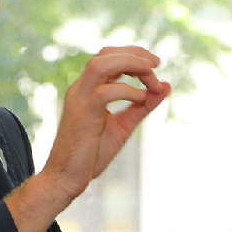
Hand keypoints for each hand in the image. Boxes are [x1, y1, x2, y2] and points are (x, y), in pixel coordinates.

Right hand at [43, 46, 169, 204]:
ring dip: (130, 64)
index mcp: (87, 90)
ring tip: (152, 76)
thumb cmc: (90, 155)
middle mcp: (80, 90)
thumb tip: (166, 87)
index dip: (133, 54)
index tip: (155, 66)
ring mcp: (80, 100)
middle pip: (105, 54)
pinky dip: (128, 91)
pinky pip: (106, 92)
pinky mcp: (83, 115)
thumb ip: (142, 107)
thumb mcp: (123, 126)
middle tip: (157, 64)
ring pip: (102, 65)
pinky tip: (141, 100)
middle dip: (134, 54)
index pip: (107, 57)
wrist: (66, 178)